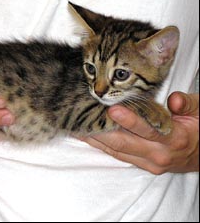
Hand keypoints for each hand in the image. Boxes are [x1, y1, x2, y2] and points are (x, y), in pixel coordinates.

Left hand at [82, 92, 198, 173]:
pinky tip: (88, 137)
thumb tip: (174, 100)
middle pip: (124, 143)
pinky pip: (118, 155)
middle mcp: (159, 155)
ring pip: (117, 151)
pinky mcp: (142, 166)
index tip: (111, 109)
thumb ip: (188, 104)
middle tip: (82, 118)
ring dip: (96, 140)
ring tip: (77, 127)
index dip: (129, 120)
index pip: (148, 130)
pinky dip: (102, 146)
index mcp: (174, 139)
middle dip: (101, 131)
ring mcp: (149, 163)